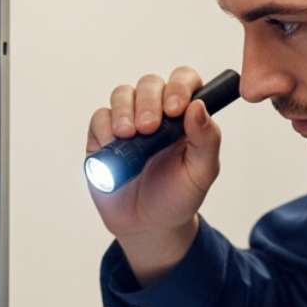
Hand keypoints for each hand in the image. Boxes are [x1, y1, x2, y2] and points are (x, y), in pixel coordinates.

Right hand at [87, 67, 221, 284]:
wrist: (147, 225)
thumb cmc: (178, 196)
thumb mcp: (202, 172)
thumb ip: (207, 140)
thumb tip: (198, 107)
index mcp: (184, 116)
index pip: (184, 81)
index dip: (179, 87)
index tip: (175, 108)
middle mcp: (156, 112)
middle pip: (150, 84)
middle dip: (149, 102)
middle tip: (148, 128)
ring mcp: (128, 121)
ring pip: (122, 94)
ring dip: (124, 111)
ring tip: (127, 135)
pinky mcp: (103, 136)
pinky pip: (100, 118)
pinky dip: (105, 128)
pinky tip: (113, 146)